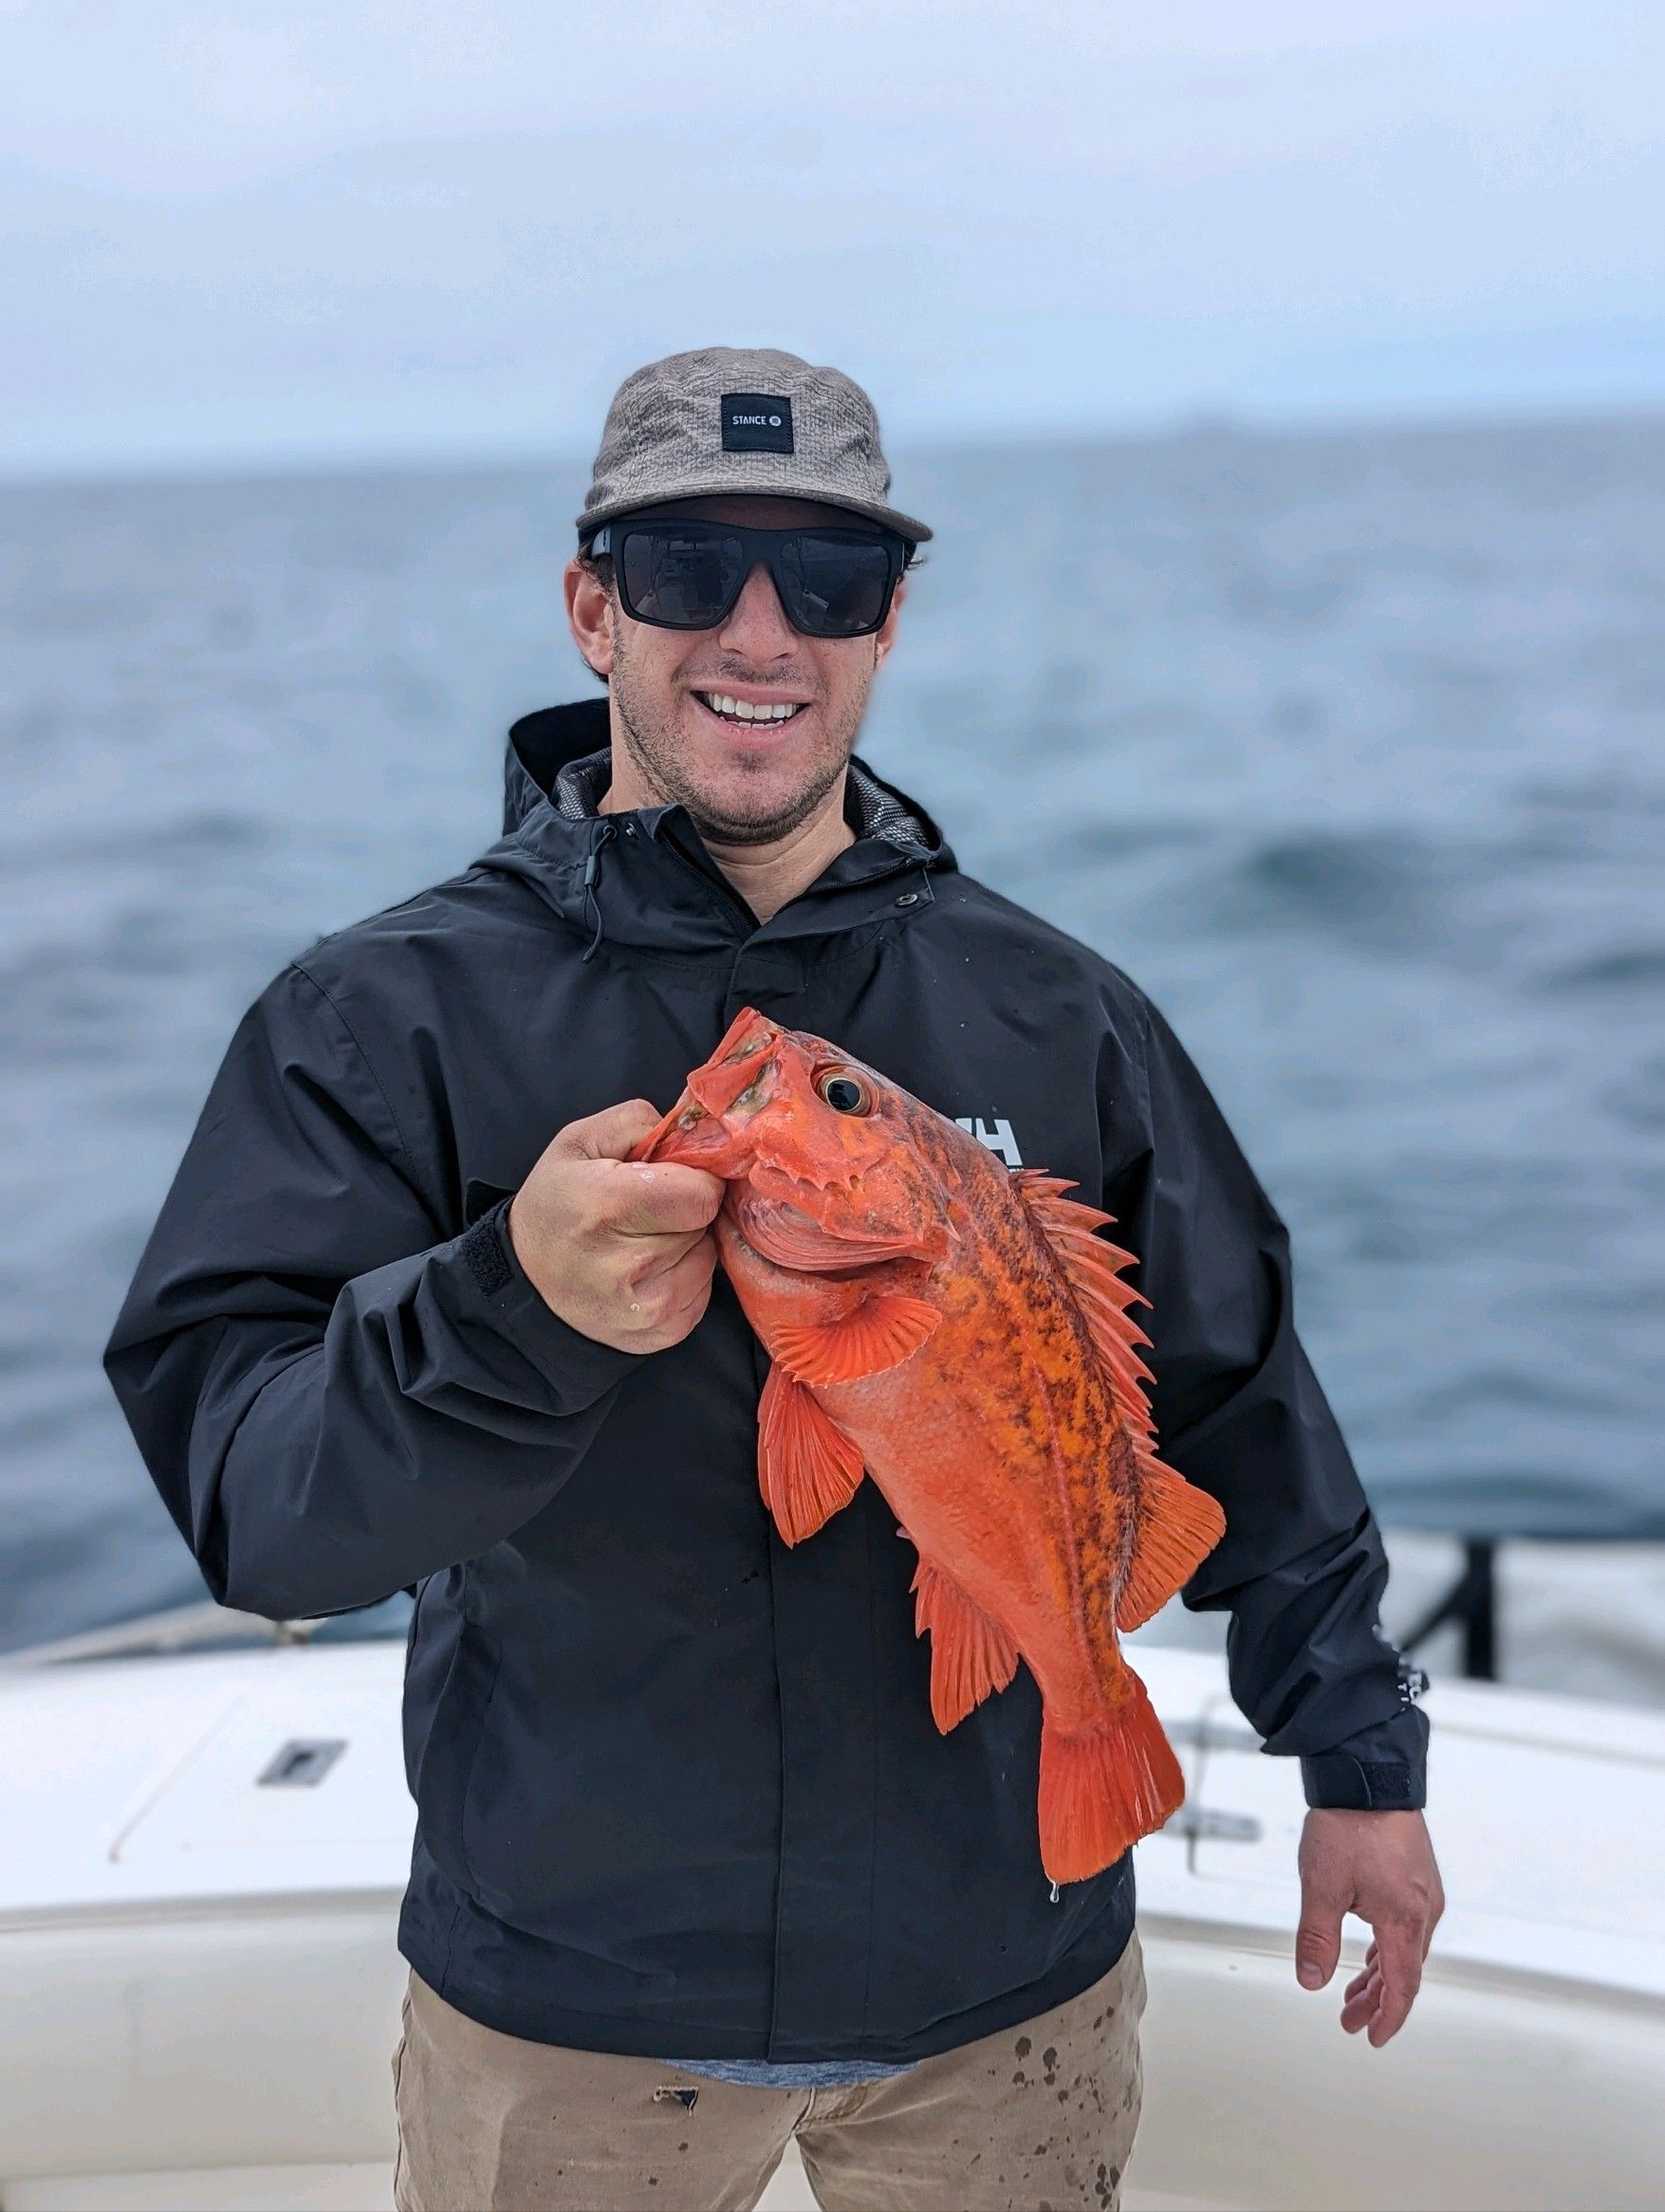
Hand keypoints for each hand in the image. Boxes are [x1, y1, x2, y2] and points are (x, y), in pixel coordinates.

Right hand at [507, 1099, 724, 1354]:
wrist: (529, 1282)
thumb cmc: (556, 1204)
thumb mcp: (579, 1142)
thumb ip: (638, 1121)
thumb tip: (694, 1131)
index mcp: (608, 1207)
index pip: (702, 1194)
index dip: (692, 1180)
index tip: (669, 1180)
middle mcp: (631, 1265)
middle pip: (705, 1224)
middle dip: (686, 1211)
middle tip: (649, 1212)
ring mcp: (649, 1308)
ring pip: (709, 1258)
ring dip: (688, 1245)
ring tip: (645, 1242)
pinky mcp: (663, 1334)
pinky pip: (704, 1290)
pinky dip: (685, 1276)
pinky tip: (649, 1271)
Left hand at [1295, 1808, 1444, 2045]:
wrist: (1367, 1775)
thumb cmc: (1349, 1824)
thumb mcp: (1322, 1886)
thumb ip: (1317, 1939)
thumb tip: (1311, 1979)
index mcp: (1405, 1919)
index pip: (1403, 1987)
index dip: (1388, 2018)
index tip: (1372, 2036)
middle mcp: (1424, 1909)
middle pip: (1405, 1971)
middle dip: (1378, 2000)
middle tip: (1351, 2019)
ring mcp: (1424, 1891)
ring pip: (1406, 1949)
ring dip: (1381, 1974)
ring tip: (1354, 1991)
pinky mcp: (1417, 1875)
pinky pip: (1406, 1925)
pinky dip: (1387, 1947)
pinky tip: (1369, 1951)